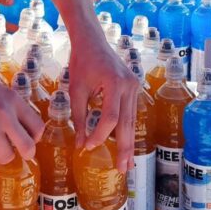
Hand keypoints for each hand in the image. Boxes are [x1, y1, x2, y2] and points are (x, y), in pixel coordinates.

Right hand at [0, 53, 43, 162]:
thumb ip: (9, 107)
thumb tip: (22, 130)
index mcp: (13, 100)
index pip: (38, 127)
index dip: (34, 138)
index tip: (25, 139)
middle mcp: (4, 113)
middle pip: (28, 147)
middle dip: (25, 154)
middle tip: (16, 152)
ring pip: (6, 154)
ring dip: (0, 153)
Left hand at [67, 28, 138, 172]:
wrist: (92, 40)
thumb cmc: (81, 62)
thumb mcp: (76, 89)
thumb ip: (79, 117)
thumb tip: (82, 144)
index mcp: (114, 83)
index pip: (110, 118)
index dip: (99, 135)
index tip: (87, 146)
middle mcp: (129, 85)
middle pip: (127, 122)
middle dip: (124, 147)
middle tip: (123, 170)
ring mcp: (134, 85)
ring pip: (132, 119)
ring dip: (128, 141)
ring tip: (127, 163)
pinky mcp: (134, 86)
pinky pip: (131, 112)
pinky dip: (127, 128)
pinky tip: (125, 143)